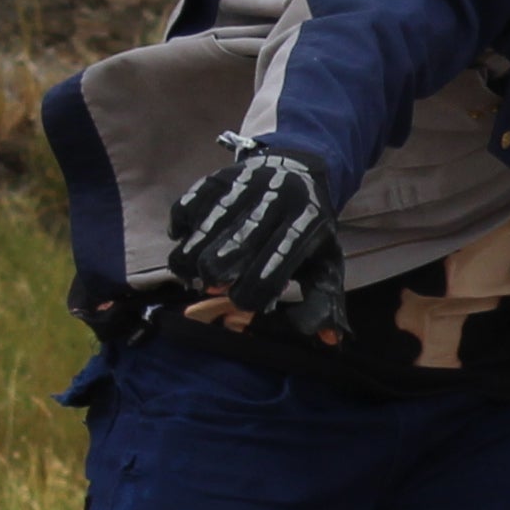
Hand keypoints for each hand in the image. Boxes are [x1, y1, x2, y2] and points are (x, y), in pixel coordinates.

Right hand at [168, 142, 346, 341]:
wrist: (300, 168)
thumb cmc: (309, 227)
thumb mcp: (326, 260)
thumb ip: (325, 300)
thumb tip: (328, 341)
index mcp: (305, 225)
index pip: (271, 271)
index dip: (250, 296)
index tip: (243, 302)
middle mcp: (273, 201)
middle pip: (227, 254)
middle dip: (215, 281)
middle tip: (215, 288)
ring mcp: (242, 185)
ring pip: (200, 234)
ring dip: (190, 263)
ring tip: (197, 275)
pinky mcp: (216, 177)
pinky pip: (185, 208)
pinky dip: (181, 231)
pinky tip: (191, 241)